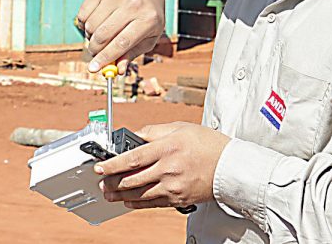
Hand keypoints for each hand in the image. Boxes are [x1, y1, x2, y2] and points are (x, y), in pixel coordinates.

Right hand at [76, 0, 164, 74]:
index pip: (122, 43)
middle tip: (94, 53)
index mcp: (148, 19)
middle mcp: (133, 4)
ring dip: (90, 36)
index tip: (93, 69)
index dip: (105, 58)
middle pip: (104, 35)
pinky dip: (84, 24)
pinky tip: (94, 23)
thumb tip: (117, 71)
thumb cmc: (147, 15)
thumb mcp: (148, 36)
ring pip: (91, 25)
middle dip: (95, 50)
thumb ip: (132, 54)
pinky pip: (83, 13)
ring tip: (99, 35)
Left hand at [95, 122, 230, 208]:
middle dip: (111, 181)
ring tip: (108, 193)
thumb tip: (134, 134)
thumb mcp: (181, 127)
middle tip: (100, 181)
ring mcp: (173, 187)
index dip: (112, 163)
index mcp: (167, 148)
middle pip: (132, 179)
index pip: (132, 157)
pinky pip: (152, 204)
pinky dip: (137, 203)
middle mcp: (168, 169)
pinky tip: (128, 201)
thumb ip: (154, 131)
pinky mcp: (178, 199)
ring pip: (139, 194)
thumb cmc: (209, 144)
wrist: (232, 167)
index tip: (100, 166)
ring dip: (120, 195)